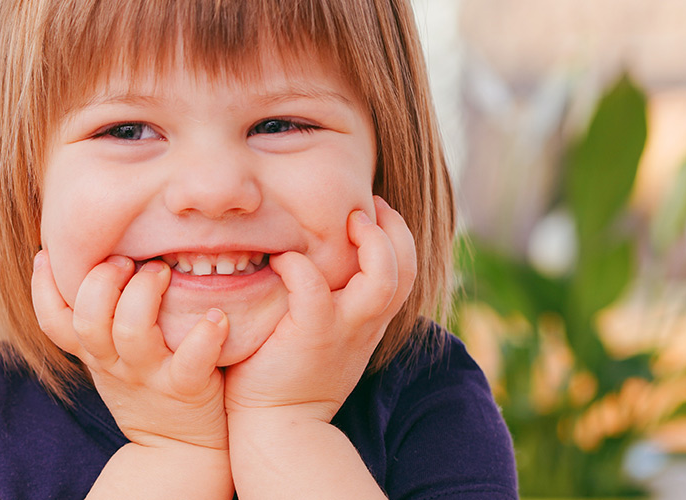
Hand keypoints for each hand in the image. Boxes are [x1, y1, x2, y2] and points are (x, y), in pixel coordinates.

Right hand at [32, 250, 230, 450]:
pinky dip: (205, 336)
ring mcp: (148, 376)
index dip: (42, 288)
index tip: (47, 254)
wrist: (179, 451)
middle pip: (88, 319)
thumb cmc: (148, 390)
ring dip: (145, 294)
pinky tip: (216, 317)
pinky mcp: (185, 389)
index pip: (52, 321)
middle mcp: (114, 363)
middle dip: (102, 280)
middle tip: (126, 260)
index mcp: (94, 353)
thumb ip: (101, 321)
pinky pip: (191, 362)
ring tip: (163, 271)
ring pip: (131, 333)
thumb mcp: (110, 361)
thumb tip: (95, 262)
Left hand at [224, 196, 417, 422]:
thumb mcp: (322, 338)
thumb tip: (312, 263)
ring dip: (370, 242)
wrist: (278, 427)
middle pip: (407, 267)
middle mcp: (365, 324)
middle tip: (365, 207)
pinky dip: (299, 265)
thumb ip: (329, 305)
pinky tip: (281, 260)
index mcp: (369, 322)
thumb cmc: (288, 378)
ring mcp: (343, 329)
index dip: (396, 236)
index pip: (405, 270)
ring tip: (346, 222)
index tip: (372, 213)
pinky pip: (313, 286)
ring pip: (383, 277)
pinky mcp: (311, 334)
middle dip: (394, 229)